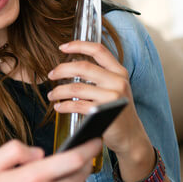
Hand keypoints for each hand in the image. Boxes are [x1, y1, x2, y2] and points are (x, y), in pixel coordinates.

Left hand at [47, 41, 152, 176]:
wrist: (131, 136)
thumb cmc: (118, 110)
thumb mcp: (116, 88)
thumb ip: (101, 75)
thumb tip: (71, 66)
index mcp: (119, 72)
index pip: (99, 50)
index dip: (79, 45)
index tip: (62, 47)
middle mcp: (117, 81)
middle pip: (83, 67)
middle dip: (62, 69)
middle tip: (51, 75)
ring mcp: (111, 97)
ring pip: (76, 87)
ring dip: (59, 90)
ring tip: (52, 95)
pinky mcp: (103, 112)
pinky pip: (76, 104)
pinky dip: (64, 105)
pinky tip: (59, 106)